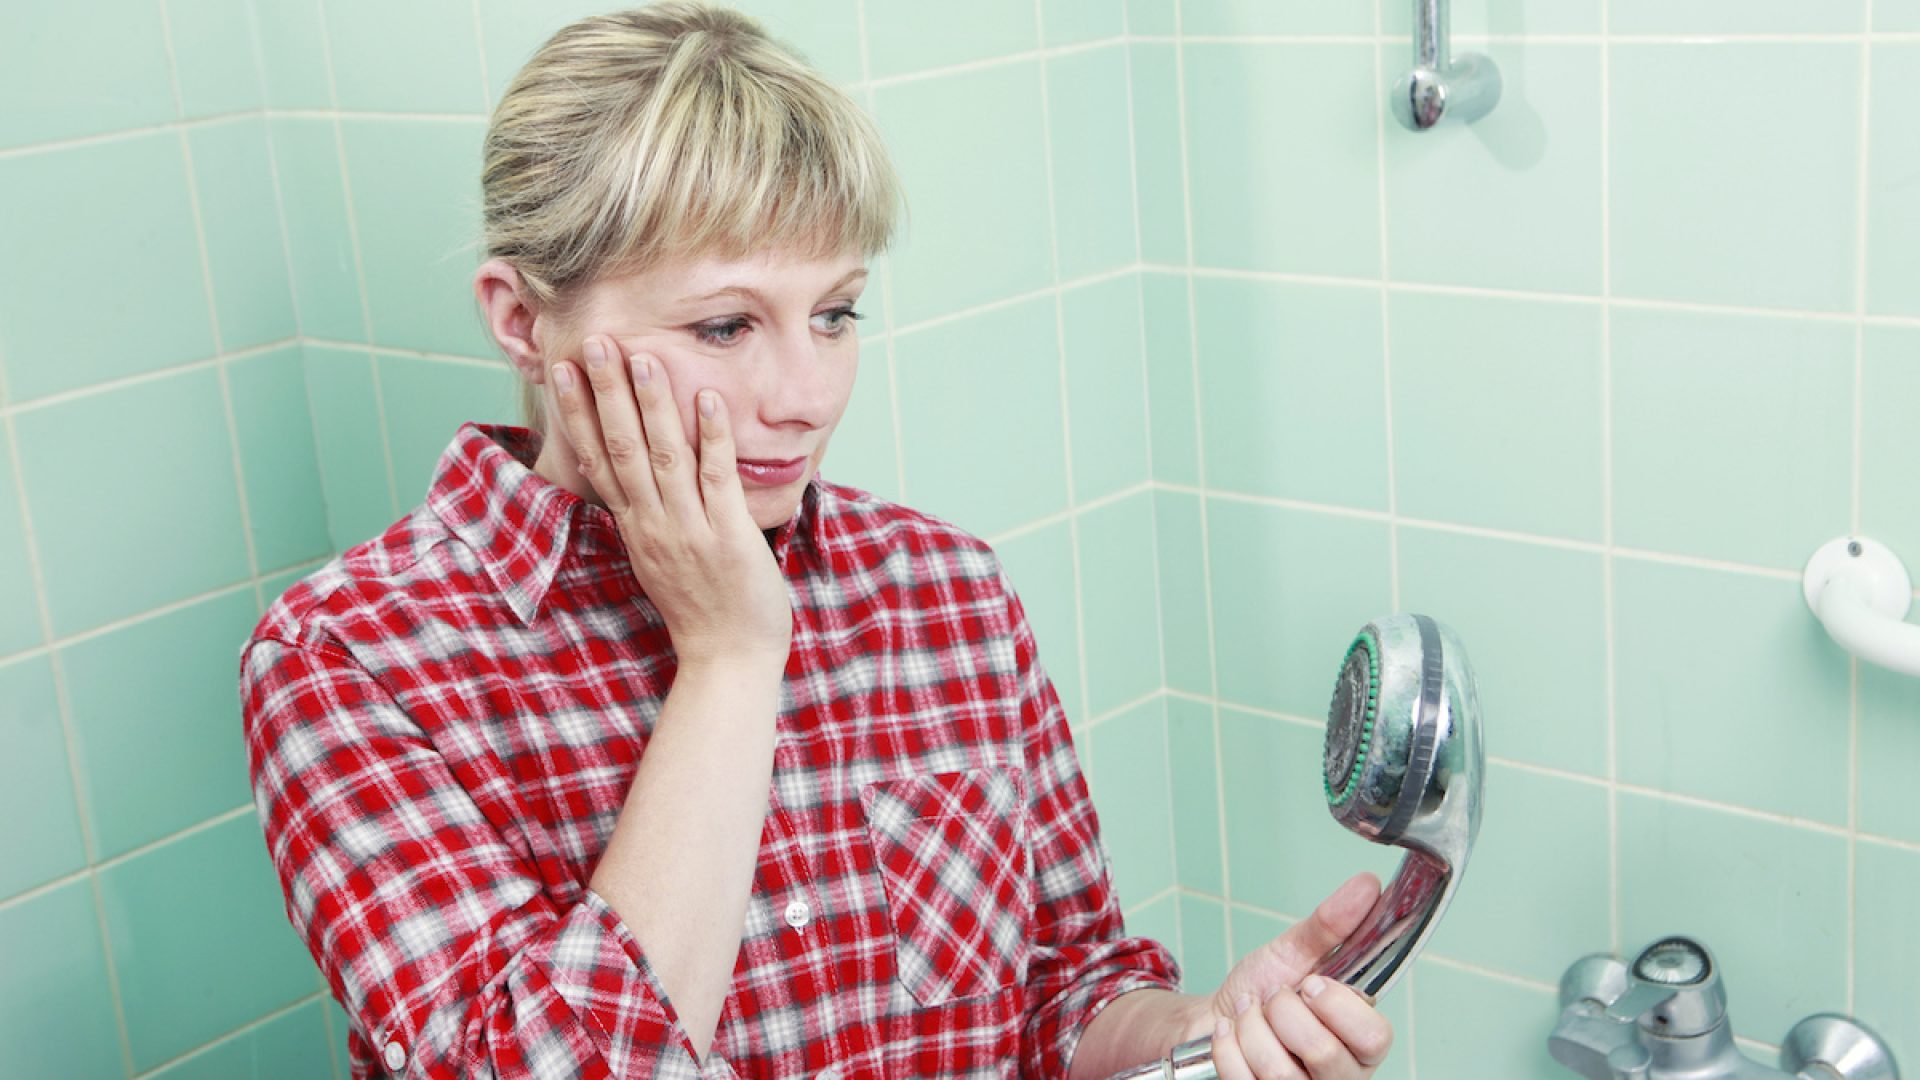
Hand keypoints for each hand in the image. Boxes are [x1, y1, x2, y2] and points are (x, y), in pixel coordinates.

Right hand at [549, 335, 791, 666]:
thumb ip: (646, 515)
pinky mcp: (727, 536)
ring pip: (663, 456)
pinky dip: (711, 437)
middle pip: (622, 448)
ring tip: (643, 357)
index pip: (597, 459)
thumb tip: (633, 476)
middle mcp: (653, 524)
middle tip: (594, 342)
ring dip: (653, 403)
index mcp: (636, 527)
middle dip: (606, 393)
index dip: (579, 413)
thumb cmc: (702, 607)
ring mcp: (688, 529)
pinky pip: (716, 478)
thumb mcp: (659, 557)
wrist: (729, 660)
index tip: (563, 370)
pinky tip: (709, 398)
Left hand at [1203, 873, 1393, 1078]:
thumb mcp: (1294, 953)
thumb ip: (1331, 925)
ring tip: (1250, 1013)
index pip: (1375, 1035)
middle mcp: (1340, 1076)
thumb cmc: (1262, 990)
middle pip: (1325, 1054)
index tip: (1311, 983)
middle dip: (1284, 1013)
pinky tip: (1230, 1031)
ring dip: (1252, 1027)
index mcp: (1360, 1041)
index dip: (1337, 1006)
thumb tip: (1366, 886)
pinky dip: (1227, 1045)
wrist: (1215, 1018)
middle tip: (1275, 998)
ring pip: (1281, 1073)